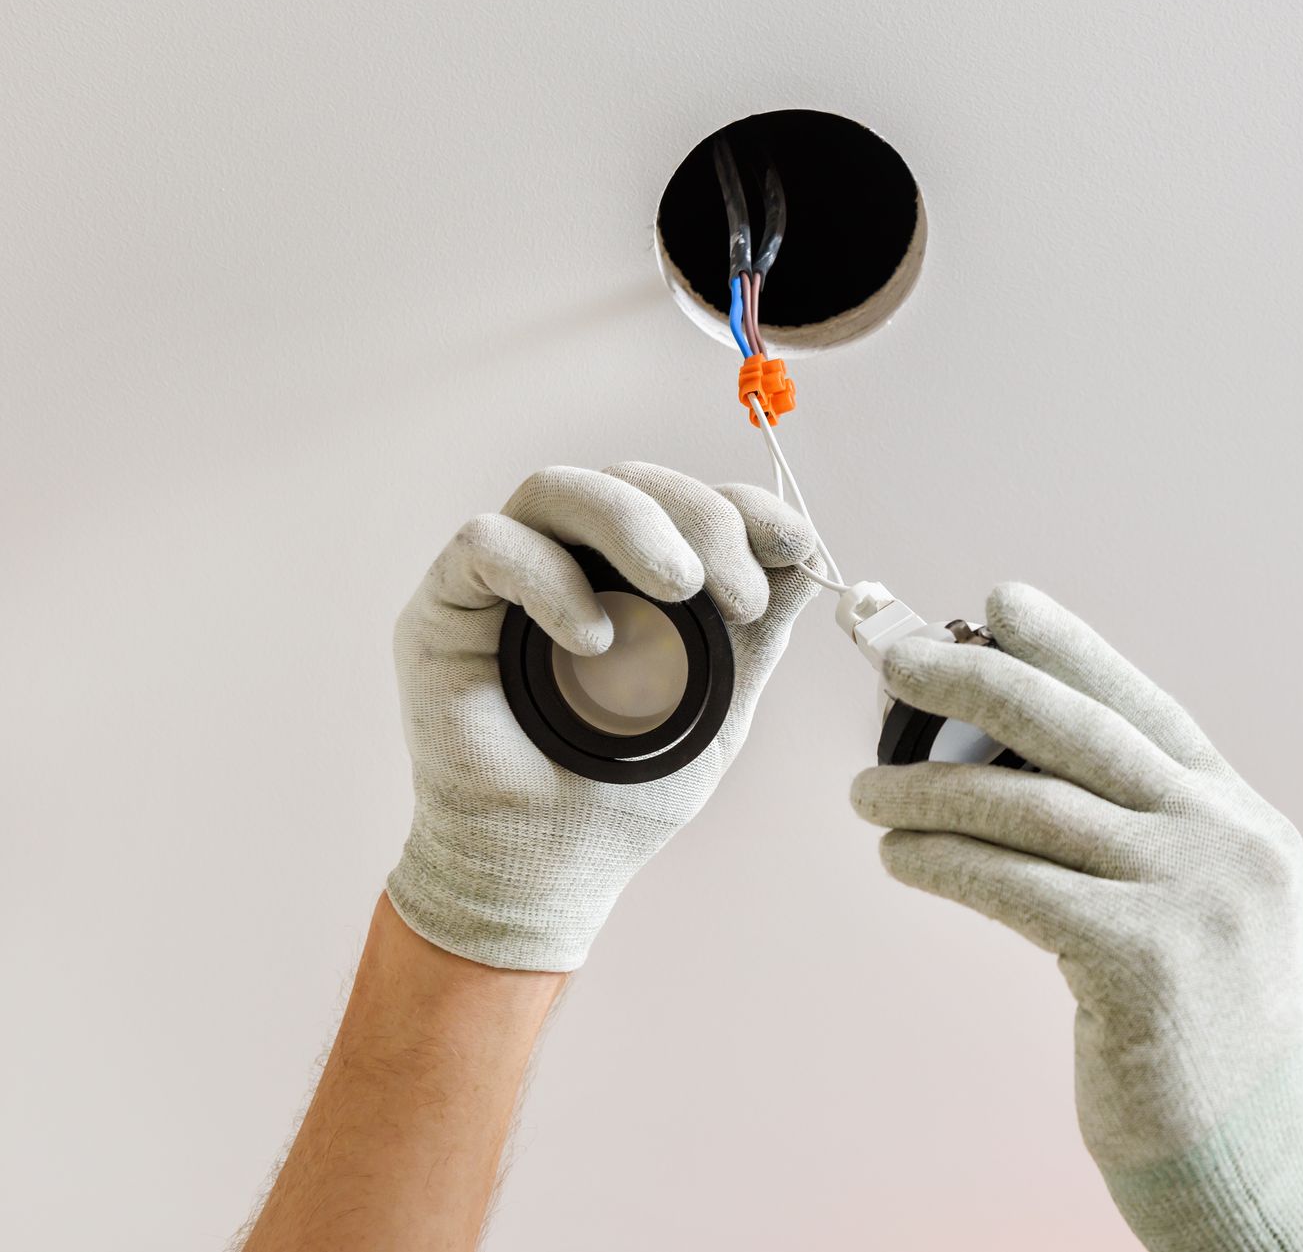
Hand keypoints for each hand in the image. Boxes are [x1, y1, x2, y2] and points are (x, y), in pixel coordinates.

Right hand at [387, 463, 815, 970]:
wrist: (550, 868)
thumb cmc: (625, 790)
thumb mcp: (718, 704)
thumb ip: (756, 632)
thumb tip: (809, 561)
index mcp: (630, 573)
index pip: (683, 502)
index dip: (740, 507)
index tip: (794, 545)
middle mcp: (566, 558)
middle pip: (629, 481)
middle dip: (700, 520)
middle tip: (741, 596)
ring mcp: (503, 577)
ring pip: (559, 489)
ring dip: (632, 524)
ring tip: (681, 587)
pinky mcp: (446, 605)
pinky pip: (488, 546)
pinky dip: (548, 579)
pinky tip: (595, 639)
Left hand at [850, 584, 1302, 1251]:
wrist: (1244, 1166)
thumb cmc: (1195, 1039)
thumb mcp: (1192, 913)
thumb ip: (1132, 834)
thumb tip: (1005, 758)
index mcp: (1242, 819)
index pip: (1142, 704)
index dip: (1066, 644)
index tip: (997, 600)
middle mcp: (1227, 840)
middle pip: (1076, 728)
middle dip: (972, 677)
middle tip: (892, 654)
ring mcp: (1193, 896)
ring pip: (1029, 804)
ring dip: (928, 786)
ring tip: (863, 790)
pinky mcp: (1144, 959)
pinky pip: (1012, 883)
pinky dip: (940, 858)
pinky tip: (895, 853)